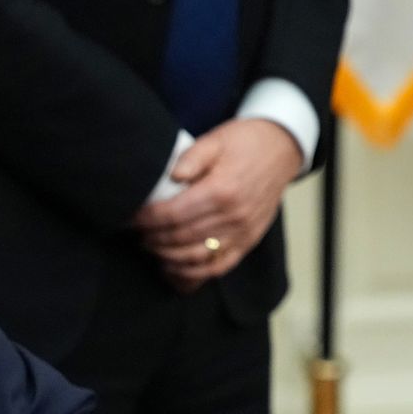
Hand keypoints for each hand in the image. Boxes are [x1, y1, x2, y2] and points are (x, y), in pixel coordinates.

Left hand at [133, 118, 302, 292]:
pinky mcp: (248, 241)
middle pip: (181, 238)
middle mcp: (233, 216)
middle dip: (152, 239)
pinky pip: (219, 267)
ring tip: (151, 248)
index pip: (173, 214)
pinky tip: (174, 269)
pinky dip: (194, 273)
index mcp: (221, 190)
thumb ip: (191, 157)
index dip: (147, 220)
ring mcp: (242, 232)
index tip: (130, 219)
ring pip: (197, 257)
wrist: (282, 149)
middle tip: (136, 234)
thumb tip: (172, 176)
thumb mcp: (215, 139)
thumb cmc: (244, 143)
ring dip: (168, 257)